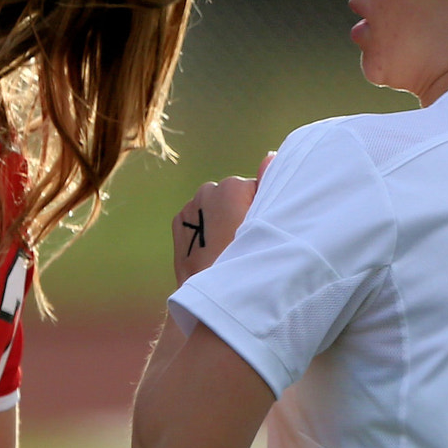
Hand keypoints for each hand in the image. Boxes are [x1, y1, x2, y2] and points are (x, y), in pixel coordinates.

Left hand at [172, 155, 274, 285]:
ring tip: (225, 248)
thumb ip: (267, 183)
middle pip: (232, 197)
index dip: (259, 212)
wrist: (212, 292)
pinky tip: (209, 248)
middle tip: (242, 242)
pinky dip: (202, 229)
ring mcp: (190, 206)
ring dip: (219, 221)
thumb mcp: (262, 222)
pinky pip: (196, 219)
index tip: (257, 231)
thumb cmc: (246, 258)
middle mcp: (208, 189)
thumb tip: (270, 155)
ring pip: (213, 208)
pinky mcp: (177, 221)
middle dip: (238, 214)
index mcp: (233, 186)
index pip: (255, 190)